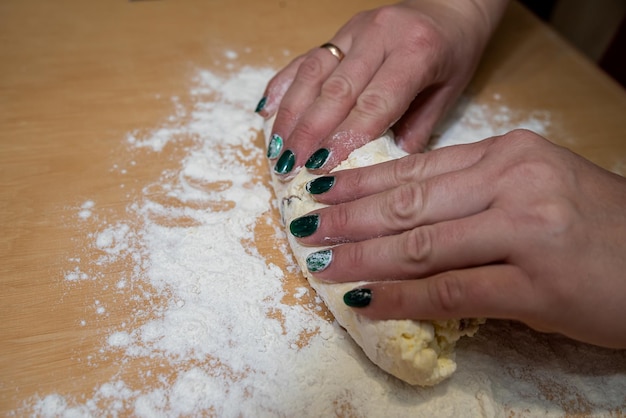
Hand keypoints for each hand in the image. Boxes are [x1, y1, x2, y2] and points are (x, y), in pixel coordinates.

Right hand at [257, 0, 507, 178]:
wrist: (451, 4)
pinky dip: (284, 85)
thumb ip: (417, 129)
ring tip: (276, 148)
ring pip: (314, 73)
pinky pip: (306, 58)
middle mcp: (380, 35)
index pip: (375, 101)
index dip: (346, 135)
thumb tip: (381, 170)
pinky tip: (267, 110)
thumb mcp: (449, 92)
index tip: (322, 166)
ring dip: (291, 114)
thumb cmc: (455, 52)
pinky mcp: (340, 31)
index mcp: (416, 51)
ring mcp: (355, 30)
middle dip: (309, 132)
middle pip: (336, 89)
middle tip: (289, 166)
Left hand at [290, 130, 625, 348]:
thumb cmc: (595, 227)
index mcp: (509, 153)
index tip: (321, 191)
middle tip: (305, 227)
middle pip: (409, 203)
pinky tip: (367, 300)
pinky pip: (451, 291)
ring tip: (323, 264)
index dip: (361, 182)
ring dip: (363, 258)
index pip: (416, 167)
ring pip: (421, 245)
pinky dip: (402, 298)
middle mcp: (515, 181)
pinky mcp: (538, 284)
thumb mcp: (534, 188)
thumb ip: (474, 192)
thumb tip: (404, 211)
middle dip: (349, 218)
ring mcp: (528, 230)